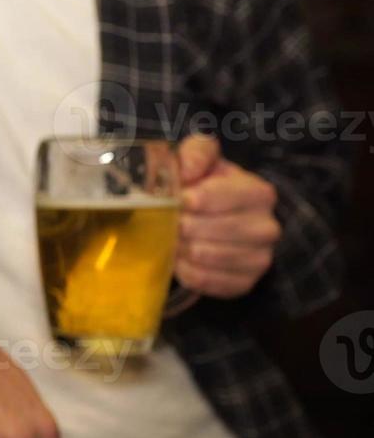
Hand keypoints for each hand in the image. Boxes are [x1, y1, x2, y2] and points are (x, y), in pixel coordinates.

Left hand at [176, 134, 279, 298]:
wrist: (216, 221)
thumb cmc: (206, 186)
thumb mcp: (203, 160)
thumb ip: (197, 152)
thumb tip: (186, 172)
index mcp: (260, 193)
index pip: (223, 197)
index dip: (193, 199)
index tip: (178, 199)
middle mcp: (267, 227)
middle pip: (213, 229)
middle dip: (182, 225)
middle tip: (169, 221)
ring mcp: (259, 259)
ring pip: (206, 256)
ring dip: (180, 247)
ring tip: (172, 238)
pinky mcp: (244, 284)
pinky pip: (204, 280)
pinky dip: (184, 270)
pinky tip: (179, 259)